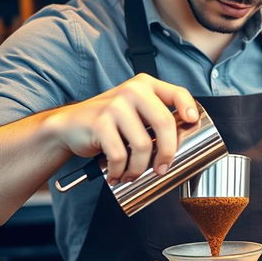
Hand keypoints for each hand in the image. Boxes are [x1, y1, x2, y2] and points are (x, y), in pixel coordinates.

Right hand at [44, 73, 197, 182]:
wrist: (69, 126)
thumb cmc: (109, 122)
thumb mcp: (135, 111)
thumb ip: (155, 117)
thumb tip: (185, 141)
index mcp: (145, 85)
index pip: (177, 93)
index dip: (189, 108)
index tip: (192, 123)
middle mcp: (132, 91)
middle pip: (165, 124)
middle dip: (168, 153)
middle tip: (162, 169)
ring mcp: (115, 105)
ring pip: (143, 146)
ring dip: (140, 168)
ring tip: (132, 174)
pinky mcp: (100, 122)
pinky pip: (120, 156)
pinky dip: (120, 171)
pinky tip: (116, 175)